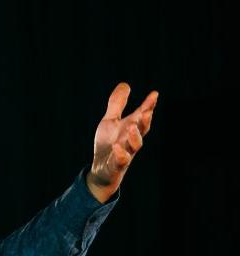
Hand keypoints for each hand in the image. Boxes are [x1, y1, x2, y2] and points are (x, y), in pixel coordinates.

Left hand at [86, 82, 157, 202]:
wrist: (102, 170)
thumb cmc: (108, 144)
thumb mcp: (110, 121)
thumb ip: (117, 104)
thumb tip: (125, 84)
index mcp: (130, 129)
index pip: (141, 116)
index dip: (148, 106)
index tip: (154, 94)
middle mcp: (131, 141)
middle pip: (142, 130)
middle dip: (145, 121)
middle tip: (146, 111)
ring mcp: (125, 153)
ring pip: (134, 146)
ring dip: (135, 137)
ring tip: (132, 126)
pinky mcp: (116, 165)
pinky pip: (120, 161)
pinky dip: (120, 154)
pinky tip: (117, 146)